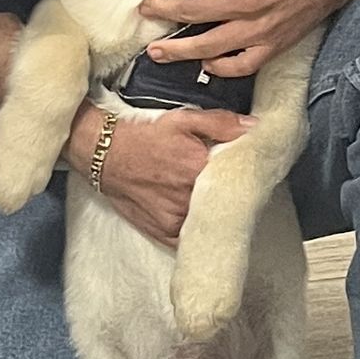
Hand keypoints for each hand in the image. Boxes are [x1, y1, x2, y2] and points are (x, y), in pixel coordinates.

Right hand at [67, 101, 254, 246]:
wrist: (103, 155)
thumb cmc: (142, 136)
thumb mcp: (182, 120)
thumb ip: (222, 123)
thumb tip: (255, 128)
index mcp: (200, 168)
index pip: (241, 177)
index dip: (247, 174)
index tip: (249, 171)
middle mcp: (190, 198)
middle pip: (227, 202)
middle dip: (232, 195)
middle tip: (230, 186)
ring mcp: (178, 219)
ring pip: (211, 222)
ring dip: (215, 213)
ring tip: (211, 200)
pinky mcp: (166, 233)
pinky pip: (192, 238)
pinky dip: (197, 229)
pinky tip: (196, 216)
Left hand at [137, 0, 356, 76]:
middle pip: (190, 11)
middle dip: (161, 13)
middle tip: (145, 13)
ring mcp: (260, 26)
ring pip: (208, 44)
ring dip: (178, 49)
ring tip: (157, 51)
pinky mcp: (274, 45)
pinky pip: (241, 64)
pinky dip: (220, 67)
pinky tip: (206, 64)